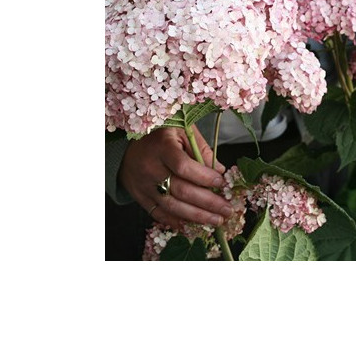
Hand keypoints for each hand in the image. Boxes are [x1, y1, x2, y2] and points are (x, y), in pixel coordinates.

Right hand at [119, 126, 233, 229]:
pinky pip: (159, 213)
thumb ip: (201, 149)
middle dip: (207, 203)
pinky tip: (193, 225)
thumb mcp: (182, 131)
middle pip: (181, 190)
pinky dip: (177, 221)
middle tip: (227, 209)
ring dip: (197, 216)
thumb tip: (220, 171)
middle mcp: (151, 168)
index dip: (204, 177)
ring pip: (172, 206)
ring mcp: (144, 186)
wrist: (128, 148)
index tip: (222, 183)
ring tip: (217, 220)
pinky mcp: (140, 198)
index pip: (184, 166)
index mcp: (162, 148)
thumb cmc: (161, 137)